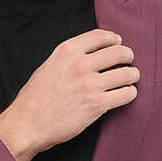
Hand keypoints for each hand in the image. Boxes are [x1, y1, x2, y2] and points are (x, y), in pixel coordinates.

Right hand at [3, 29, 138, 156]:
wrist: (28, 124)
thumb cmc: (35, 98)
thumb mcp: (49, 65)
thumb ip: (69, 58)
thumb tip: (89, 54)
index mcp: (68, 51)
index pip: (100, 36)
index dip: (114, 39)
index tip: (118, 43)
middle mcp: (80, 64)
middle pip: (118, 52)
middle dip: (128, 56)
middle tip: (129, 61)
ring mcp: (90, 85)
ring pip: (126, 73)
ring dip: (133, 75)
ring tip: (132, 78)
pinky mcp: (97, 105)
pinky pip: (125, 94)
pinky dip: (130, 93)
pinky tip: (127, 94)